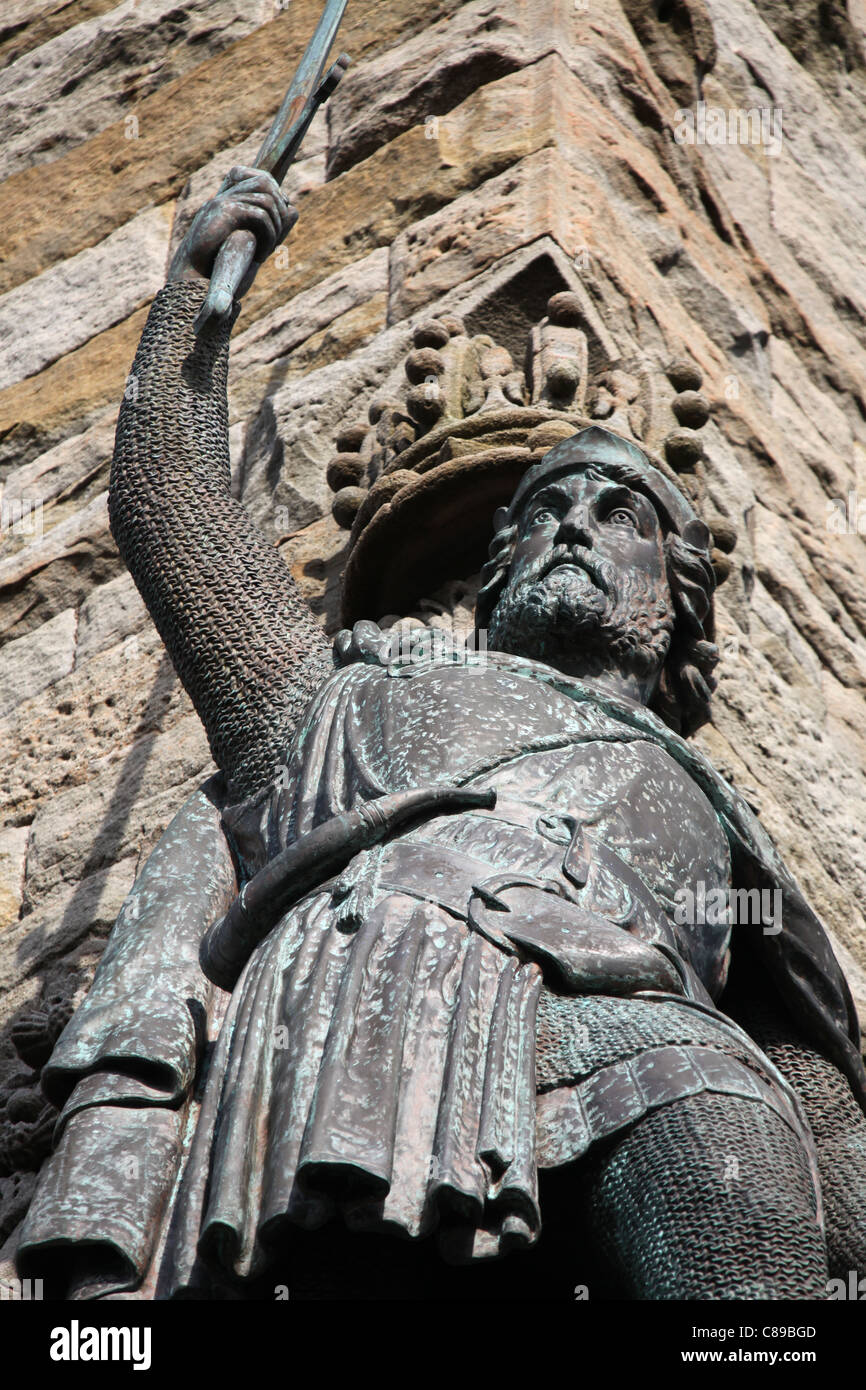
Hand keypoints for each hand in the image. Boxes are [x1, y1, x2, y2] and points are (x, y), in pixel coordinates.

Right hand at [167, 165, 296, 296]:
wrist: (192, 277)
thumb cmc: (218, 265)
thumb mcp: (251, 244)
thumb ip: (271, 227)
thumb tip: (295, 209)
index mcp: (229, 201)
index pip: (259, 177)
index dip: (276, 192)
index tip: (281, 216)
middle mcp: (226, 196)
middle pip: (265, 180)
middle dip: (280, 208)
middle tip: (277, 235)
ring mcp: (224, 201)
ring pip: (266, 199)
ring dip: (276, 226)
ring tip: (269, 249)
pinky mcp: (225, 211)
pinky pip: (260, 215)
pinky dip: (268, 236)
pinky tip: (260, 256)